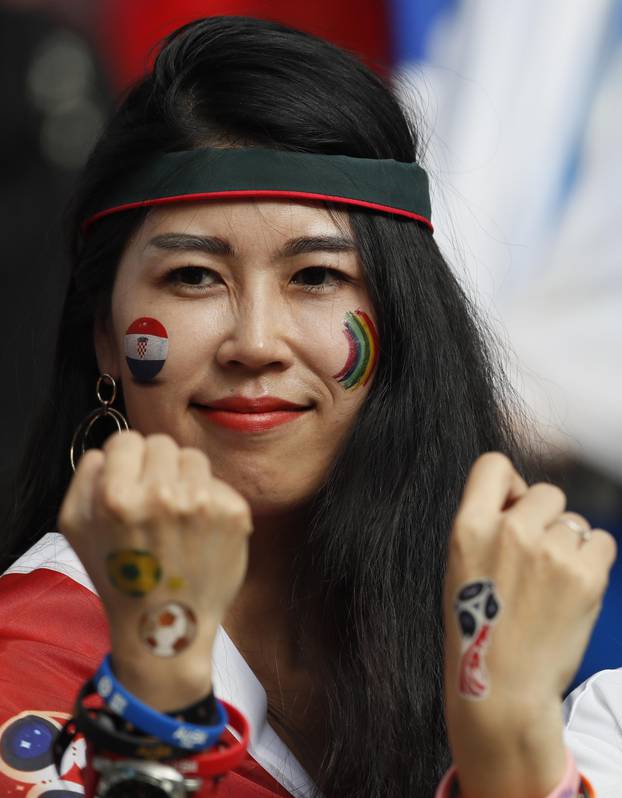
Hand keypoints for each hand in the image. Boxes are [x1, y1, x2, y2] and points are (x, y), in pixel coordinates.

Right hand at [58, 430, 252, 709]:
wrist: (167, 626)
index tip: (130, 481)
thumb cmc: (119, 576)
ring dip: (185, 479)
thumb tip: (108, 451)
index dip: (126, 460)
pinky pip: (218, 482)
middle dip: (156, 467)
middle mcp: (162, 495)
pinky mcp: (234, 512)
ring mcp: (203, 503)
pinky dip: (210, 501)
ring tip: (177, 517)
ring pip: (193, 457)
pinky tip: (200, 531)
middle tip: (155, 503)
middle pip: (163, 443)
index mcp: (117, 497)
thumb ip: (85, 478)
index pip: (127, 440)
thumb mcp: (75, 528)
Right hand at [443, 452, 616, 797]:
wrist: (503, 688)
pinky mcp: (585, 574)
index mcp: (469, 527)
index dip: (508, 484)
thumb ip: (486, 525)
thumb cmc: (479, 630)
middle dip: (544, 518)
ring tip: (551, 583)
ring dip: (568, 543)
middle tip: (535, 558)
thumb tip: (520, 496)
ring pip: (575, 521)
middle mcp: (510, 531)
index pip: (494, 465)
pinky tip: (572, 588)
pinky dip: (593, 560)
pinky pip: (601, 541)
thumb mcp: (460, 566)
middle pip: (546, 492)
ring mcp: (550, 551)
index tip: (513, 505)